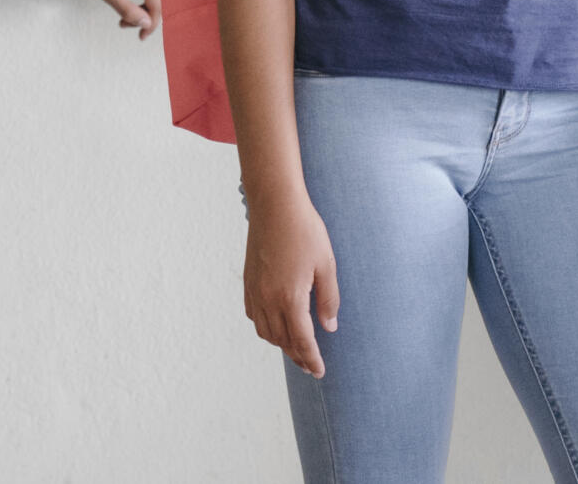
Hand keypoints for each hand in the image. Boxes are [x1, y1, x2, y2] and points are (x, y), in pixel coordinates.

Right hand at [244, 188, 338, 376]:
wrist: (275, 205)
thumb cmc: (305, 231)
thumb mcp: (326, 264)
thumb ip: (328, 299)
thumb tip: (329, 327)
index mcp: (290, 297)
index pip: (302, 340)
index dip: (311, 359)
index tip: (319, 372)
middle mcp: (268, 300)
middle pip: (283, 341)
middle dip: (298, 356)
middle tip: (311, 365)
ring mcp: (255, 292)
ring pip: (266, 332)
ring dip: (281, 344)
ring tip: (296, 348)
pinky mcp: (248, 283)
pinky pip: (255, 317)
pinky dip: (266, 328)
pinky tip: (276, 326)